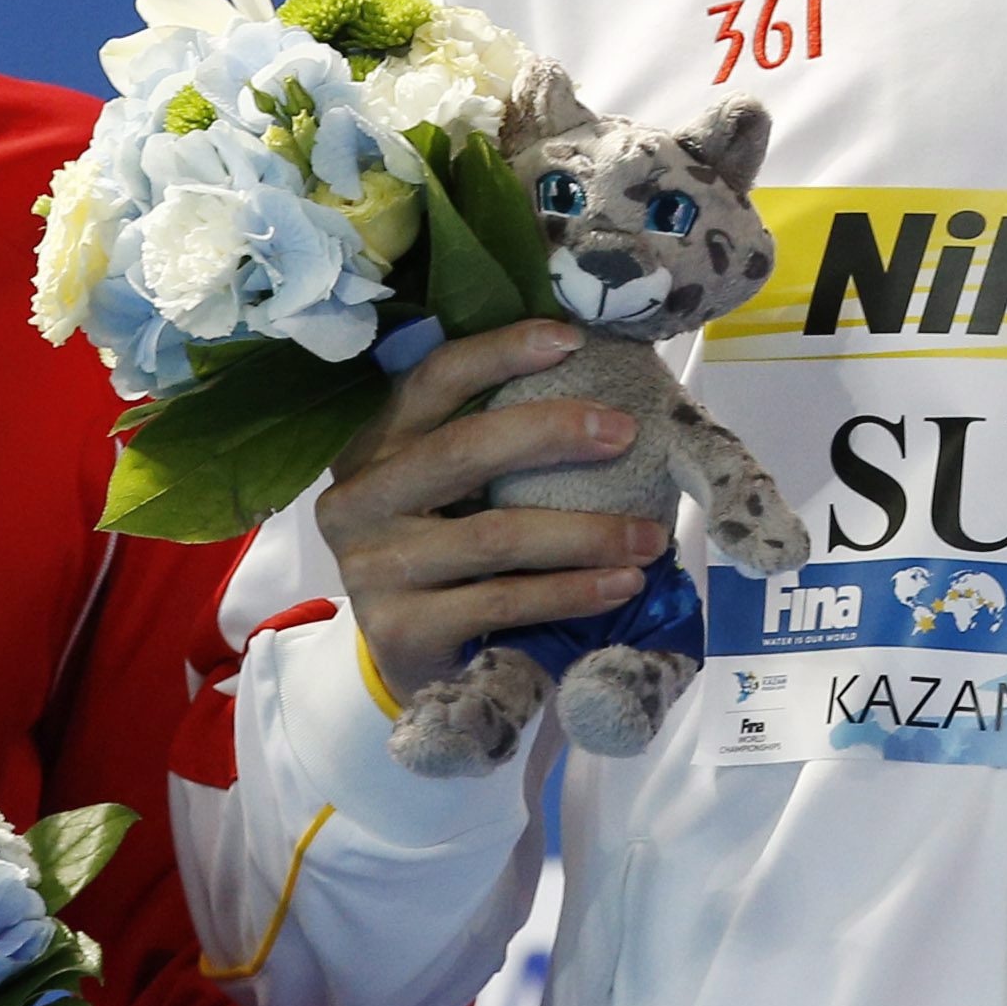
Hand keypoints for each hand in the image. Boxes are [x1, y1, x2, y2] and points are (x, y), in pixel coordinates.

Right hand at [317, 319, 661, 698]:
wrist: (412, 667)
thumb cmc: (447, 560)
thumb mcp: (449, 494)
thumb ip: (490, 446)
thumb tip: (600, 390)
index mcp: (373, 447)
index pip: (432, 379)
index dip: (500, 352)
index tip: (572, 339)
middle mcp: (358, 499)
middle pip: (462, 448)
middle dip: (553, 432)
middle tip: (625, 433)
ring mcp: (373, 568)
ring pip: (495, 534)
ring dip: (586, 532)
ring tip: (648, 537)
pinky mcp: (400, 630)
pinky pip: (504, 599)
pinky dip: (572, 591)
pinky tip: (620, 585)